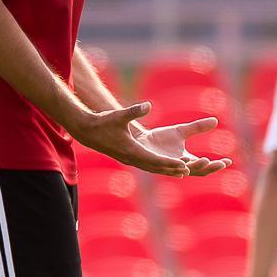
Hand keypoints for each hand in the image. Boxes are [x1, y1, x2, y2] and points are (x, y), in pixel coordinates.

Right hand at [69, 102, 189, 176]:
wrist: (87, 132)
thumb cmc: (103, 122)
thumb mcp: (119, 115)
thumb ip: (134, 111)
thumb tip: (148, 105)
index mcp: (131, 150)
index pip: (154, 159)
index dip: (169, 162)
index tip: (182, 164)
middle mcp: (130, 158)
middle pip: (155, 167)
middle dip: (171, 169)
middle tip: (189, 170)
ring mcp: (128, 159)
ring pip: (150, 167)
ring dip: (165, 170)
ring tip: (182, 171)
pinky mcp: (126, 157)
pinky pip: (145, 165)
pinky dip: (157, 166)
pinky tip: (165, 166)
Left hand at [134, 116, 232, 176]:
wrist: (141, 138)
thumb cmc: (161, 138)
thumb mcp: (183, 131)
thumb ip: (198, 127)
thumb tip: (215, 121)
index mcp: (186, 160)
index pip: (204, 166)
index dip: (216, 165)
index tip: (228, 161)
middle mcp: (179, 166)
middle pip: (198, 171)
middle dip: (209, 168)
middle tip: (220, 163)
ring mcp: (168, 166)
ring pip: (184, 170)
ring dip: (195, 167)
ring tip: (204, 160)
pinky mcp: (157, 163)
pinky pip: (169, 166)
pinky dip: (178, 166)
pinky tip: (185, 165)